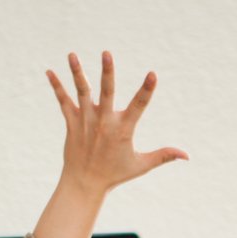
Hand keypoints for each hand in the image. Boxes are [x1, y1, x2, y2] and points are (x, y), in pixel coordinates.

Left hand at [47, 52, 187, 199]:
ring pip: (81, 92)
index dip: (147, 90)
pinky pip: (63, 101)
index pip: (139, 106)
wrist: (84, 184)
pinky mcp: (71, 123)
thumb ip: (163, 155)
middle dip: (107, 72)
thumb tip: (187, 155)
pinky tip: (49, 72)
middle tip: (107, 53)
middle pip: (106, 92)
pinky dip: (57, 87)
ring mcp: (86, 121)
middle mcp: (104, 122)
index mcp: (123, 130)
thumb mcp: (141, 165)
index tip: (153, 74)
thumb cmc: (115, 174)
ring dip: (77, 72)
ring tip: (72, 54)